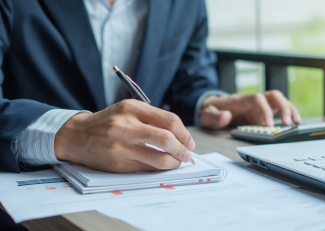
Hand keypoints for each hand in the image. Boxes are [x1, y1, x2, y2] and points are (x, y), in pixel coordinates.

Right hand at [54, 99, 194, 172]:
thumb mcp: (127, 110)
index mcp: (131, 108)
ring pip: (159, 158)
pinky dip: (160, 168)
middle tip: (187, 154)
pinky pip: (147, 168)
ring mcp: (121, 145)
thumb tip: (179, 135)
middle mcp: (126, 125)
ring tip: (178, 161)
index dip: (184, 133)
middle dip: (183, 149)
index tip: (189, 141)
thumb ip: (151, 118)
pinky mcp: (118, 162)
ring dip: (174, 162)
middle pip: (167, 139)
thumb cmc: (107, 122)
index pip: (169, 120)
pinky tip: (163, 165)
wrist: (77, 135)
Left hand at [199, 90, 301, 128]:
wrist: (212, 106)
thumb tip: (226, 116)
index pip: (257, 99)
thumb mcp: (206, 114)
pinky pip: (279, 110)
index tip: (269, 124)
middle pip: (274, 96)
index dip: (265, 110)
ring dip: (290, 110)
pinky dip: (288, 115)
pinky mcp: (263, 112)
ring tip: (297, 124)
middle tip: (288, 123)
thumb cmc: (211, 110)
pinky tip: (293, 124)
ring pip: (280, 101)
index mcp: (241, 100)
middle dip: (283, 108)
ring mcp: (260, 105)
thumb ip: (215, 116)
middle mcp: (253, 100)